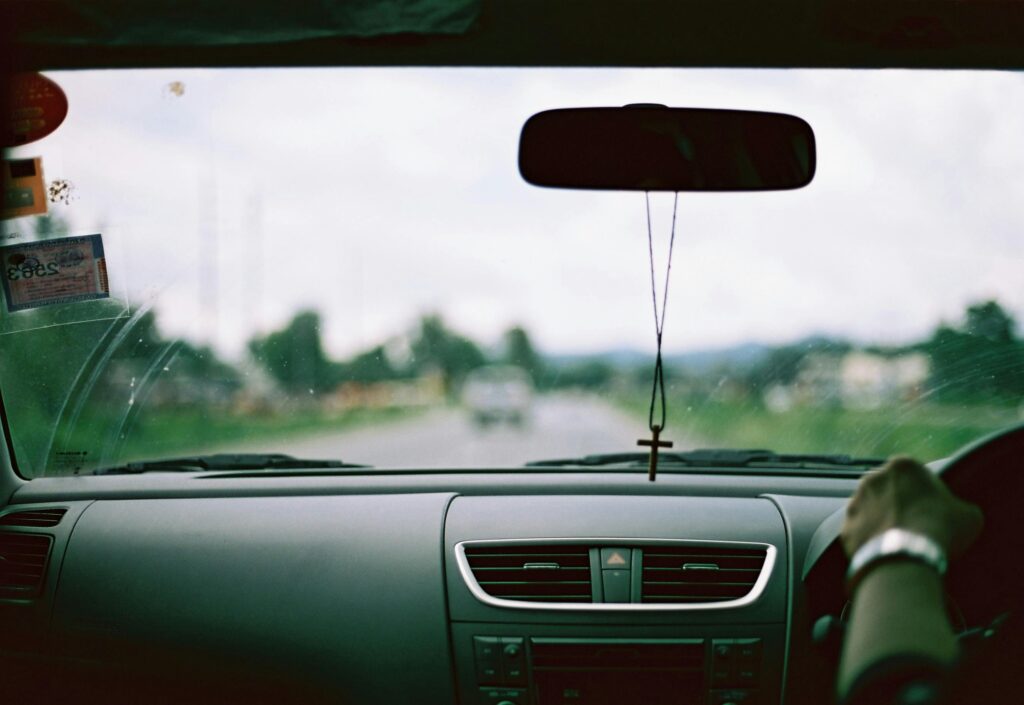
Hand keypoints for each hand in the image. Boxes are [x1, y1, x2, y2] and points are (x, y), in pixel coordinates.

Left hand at [841, 456, 982, 558]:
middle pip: (889, 491)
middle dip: (900, 506)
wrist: (905, 554)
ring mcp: (856, 502)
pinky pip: (861, 533)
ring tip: (902, 542)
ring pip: (872, 511)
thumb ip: (960, 507)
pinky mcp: (846, 526)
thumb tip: (960, 514)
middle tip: (917, 526)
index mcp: (903, 466)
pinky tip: (886, 553)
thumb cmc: (940, 527)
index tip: (933, 510)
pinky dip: (871, 542)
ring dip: (883, 522)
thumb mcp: (968, 515)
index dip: (925, 494)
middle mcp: (873, 478)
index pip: (914, 475)